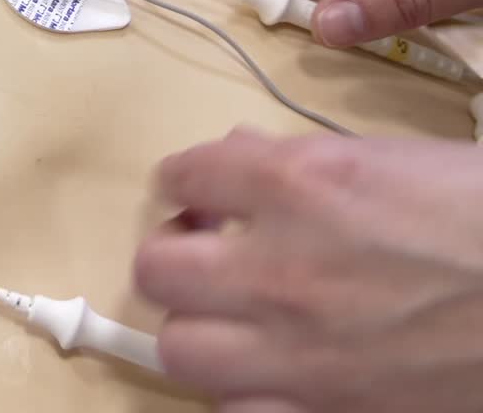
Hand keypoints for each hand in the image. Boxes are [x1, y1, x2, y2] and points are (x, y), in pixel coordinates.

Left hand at [135, 128, 482, 411]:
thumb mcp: (388, 156)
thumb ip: (298, 159)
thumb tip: (240, 162)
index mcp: (296, 184)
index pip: (180, 174)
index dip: (189, 181)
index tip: (203, 191)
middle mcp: (282, 268)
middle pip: (158, 269)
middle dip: (177, 254)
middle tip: (210, 252)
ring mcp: (305, 354)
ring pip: (180, 351)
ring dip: (201, 327)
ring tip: (235, 315)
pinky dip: (247, 395)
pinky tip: (278, 373)